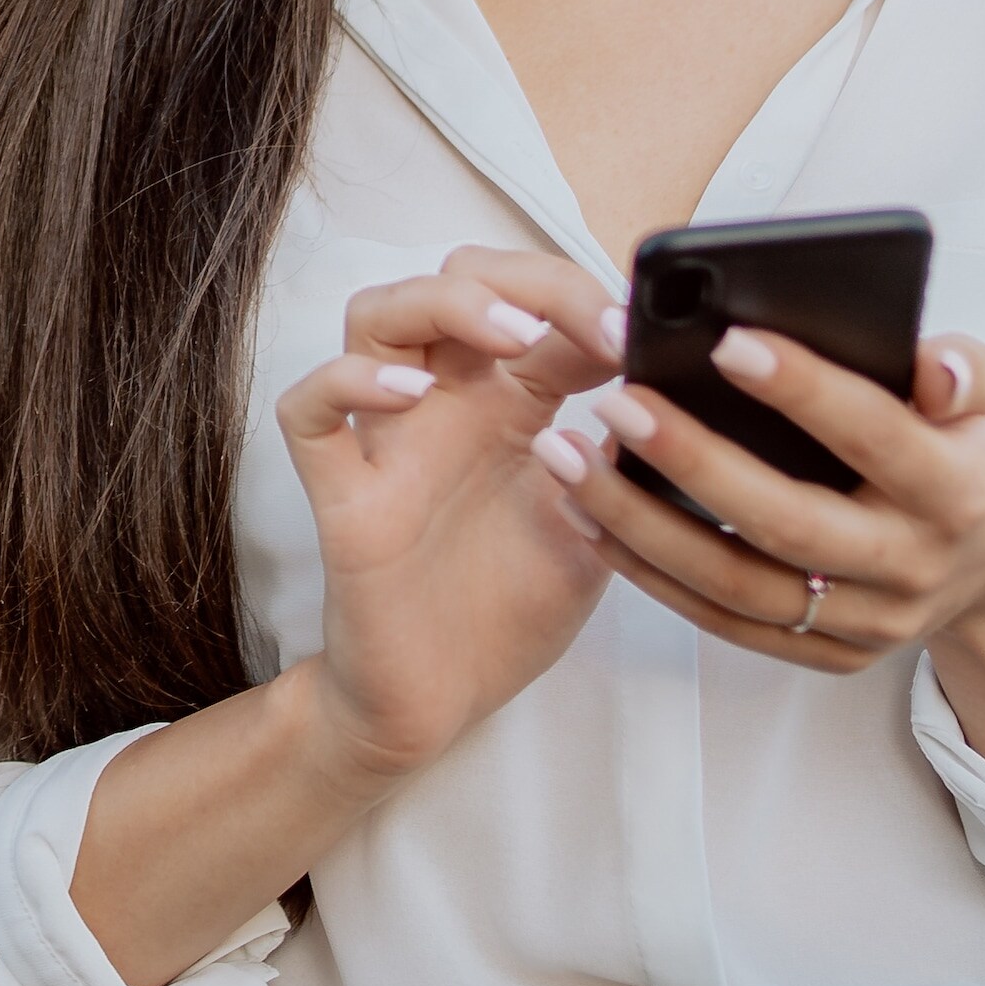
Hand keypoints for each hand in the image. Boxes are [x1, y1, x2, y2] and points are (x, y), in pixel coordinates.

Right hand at [277, 248, 618, 790]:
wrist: (439, 706)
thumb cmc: (507, 612)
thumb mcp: (599, 531)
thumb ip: (628, 468)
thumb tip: (675, 401)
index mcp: (510, 405)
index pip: (542, 307)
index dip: (595, 302)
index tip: (648, 335)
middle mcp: (445, 404)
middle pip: (458, 279)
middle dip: (528, 280)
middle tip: (596, 326)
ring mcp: (388, 441)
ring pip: (377, 314)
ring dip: (447, 303)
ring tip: (513, 334)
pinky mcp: (342, 494)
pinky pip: (308, 412)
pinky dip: (348, 382)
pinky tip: (410, 393)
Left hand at [528, 327, 984, 801]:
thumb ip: (964, 372)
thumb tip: (929, 364)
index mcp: (959, 491)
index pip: (874, 435)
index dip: (804, 390)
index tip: (726, 339)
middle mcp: (912, 567)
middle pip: (786, 523)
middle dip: (693, 462)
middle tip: (615, 400)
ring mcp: (869, 622)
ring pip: (738, 584)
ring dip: (642, 525)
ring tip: (568, 460)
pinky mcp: (831, 655)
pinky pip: (728, 622)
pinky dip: (652, 576)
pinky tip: (591, 519)